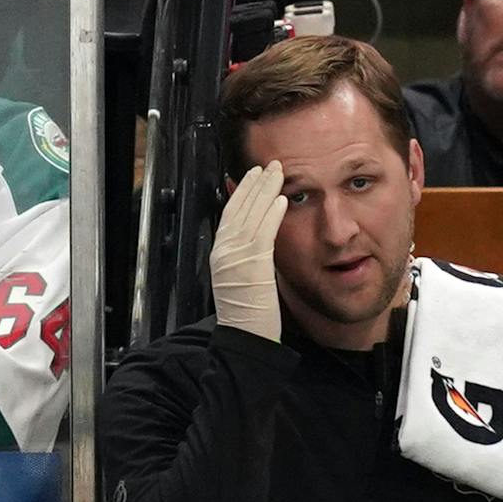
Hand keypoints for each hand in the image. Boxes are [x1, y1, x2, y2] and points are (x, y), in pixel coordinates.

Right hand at [209, 160, 287, 342]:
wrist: (245, 335)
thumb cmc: (249, 315)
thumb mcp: (244, 280)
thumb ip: (250, 257)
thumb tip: (259, 240)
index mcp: (220, 255)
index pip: (230, 215)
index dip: (242, 193)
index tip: (254, 176)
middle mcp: (224, 252)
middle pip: (239, 209)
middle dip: (254, 185)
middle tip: (269, 166)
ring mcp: (236, 257)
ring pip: (251, 215)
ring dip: (265, 191)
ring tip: (278, 173)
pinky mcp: (252, 263)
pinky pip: (263, 232)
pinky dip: (272, 214)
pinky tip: (282, 199)